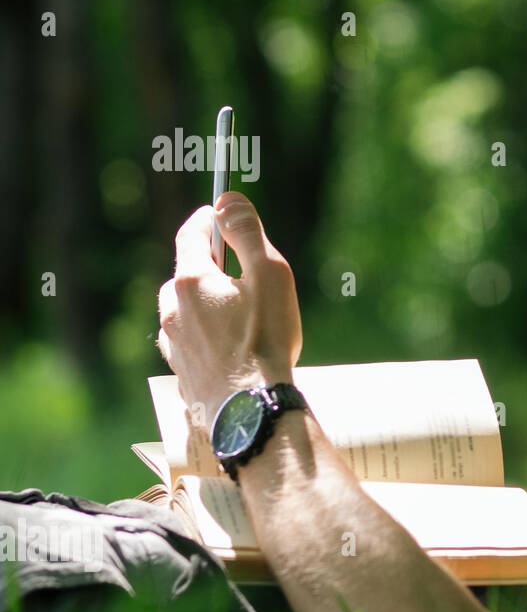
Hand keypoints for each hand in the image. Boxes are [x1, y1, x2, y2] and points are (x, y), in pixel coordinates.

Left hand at [157, 192, 302, 426]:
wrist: (252, 411)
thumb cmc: (265, 340)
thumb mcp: (269, 274)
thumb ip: (247, 232)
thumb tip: (227, 199)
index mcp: (190, 280)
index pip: (191, 233)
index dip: (208, 218)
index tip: (221, 211)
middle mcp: (172, 310)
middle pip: (187, 273)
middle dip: (211, 266)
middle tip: (244, 271)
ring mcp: (174, 344)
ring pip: (187, 311)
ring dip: (209, 304)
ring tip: (244, 317)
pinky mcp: (183, 373)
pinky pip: (192, 342)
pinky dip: (208, 336)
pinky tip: (234, 349)